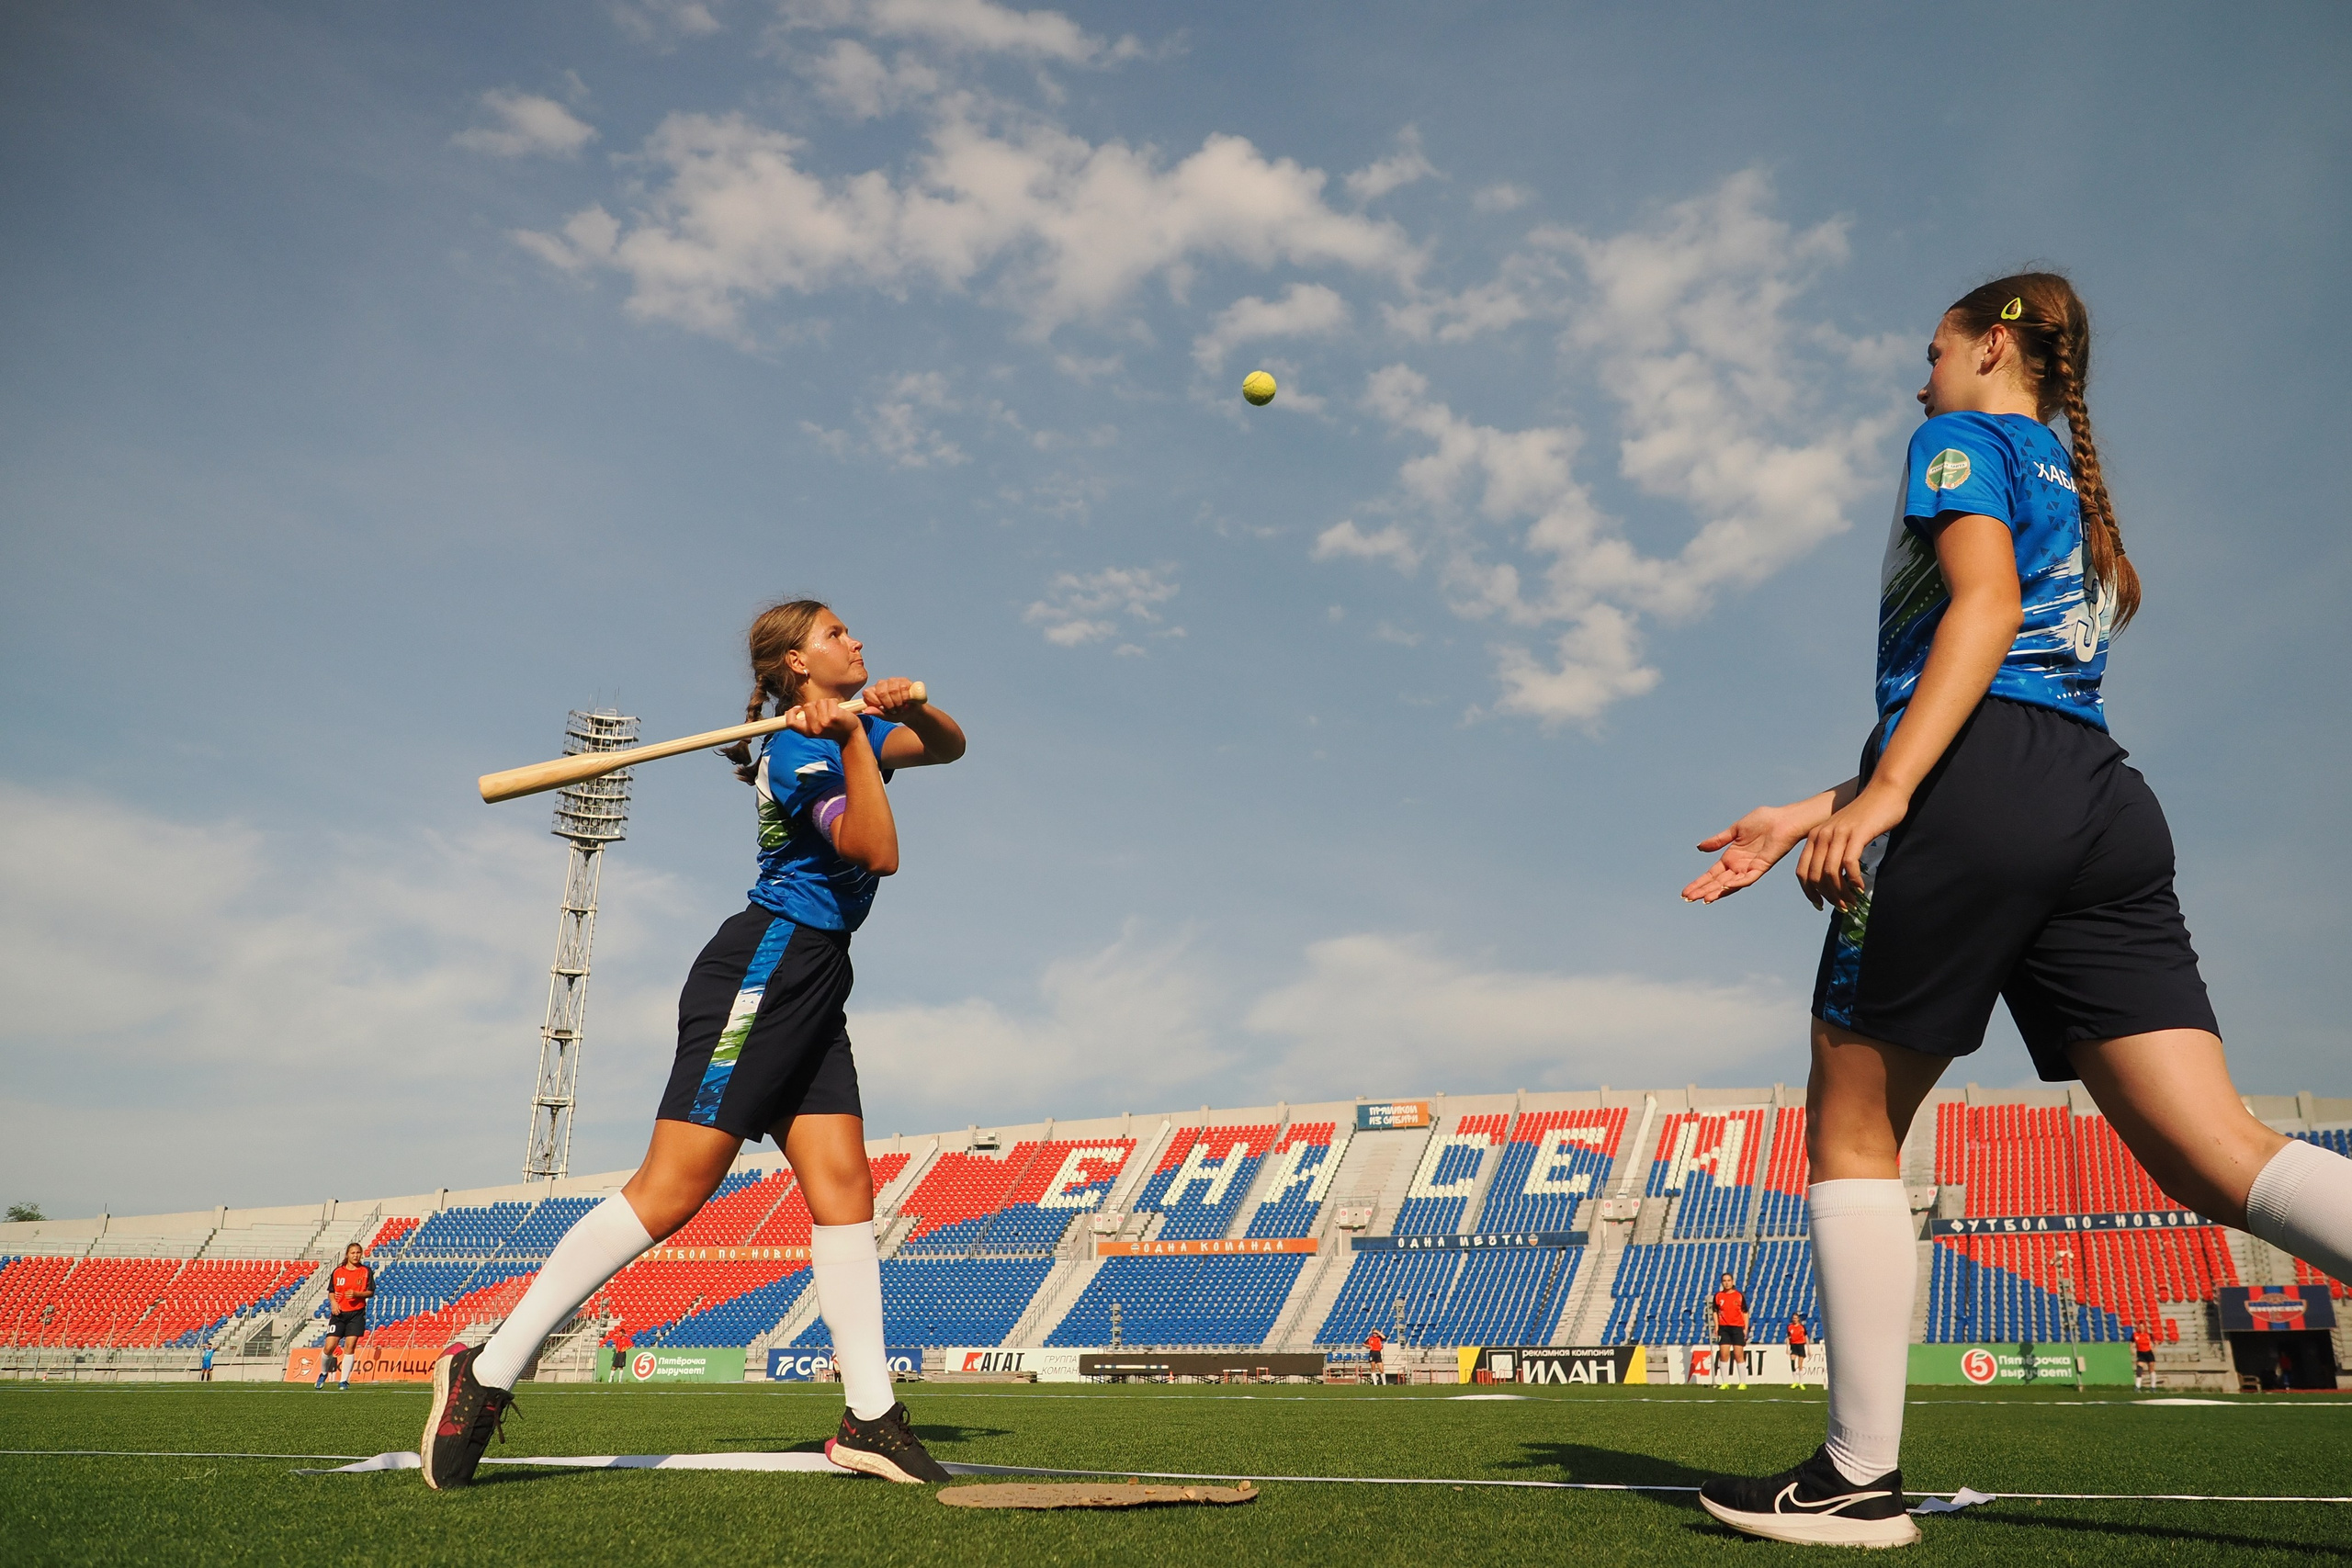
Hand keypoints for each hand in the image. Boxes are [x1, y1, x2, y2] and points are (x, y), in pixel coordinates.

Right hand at [786, 695, 860, 742]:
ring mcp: (824, 723)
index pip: (791, 723)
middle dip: (815, 705)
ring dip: (826, 703)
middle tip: (825, 712)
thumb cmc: (833, 728)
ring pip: (818, 702)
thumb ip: (806, 720)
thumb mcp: (816, 728)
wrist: (850, 735)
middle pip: (807, 706)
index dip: (791, 712)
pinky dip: (834, 702)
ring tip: (832, 712)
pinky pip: (829, 701)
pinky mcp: (833, 717)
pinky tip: (838, 710)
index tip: (799, 708)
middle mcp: (814, 729)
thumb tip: (793, 709)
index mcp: (807, 732)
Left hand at [860, 677, 924, 720]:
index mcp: (873, 692)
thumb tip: (866, 711)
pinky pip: (903, 688)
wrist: (913, 712)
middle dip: (889, 704)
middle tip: (894, 710)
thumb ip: (877, 713)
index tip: (883, 709)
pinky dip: (905, 698)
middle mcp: (881, 684)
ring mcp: (892, 681)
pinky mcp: (903, 680)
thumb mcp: (886, 717)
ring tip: (901, 707)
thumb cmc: (897, 714)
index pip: (867, 693)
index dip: (875, 702)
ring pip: (893, 690)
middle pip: (881, 692)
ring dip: (898, 702)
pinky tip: (907, 701)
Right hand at [1682, 804, 1811, 903]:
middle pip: (1717, 882)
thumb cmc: (1764, 821)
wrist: (1784, 819)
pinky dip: (1737, 883)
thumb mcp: (1735, 830)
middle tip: (1688, 899)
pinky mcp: (1762, 866)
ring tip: (1703, 898)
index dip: (1699, 882)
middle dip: (1703, 890)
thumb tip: (1699, 847)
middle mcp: (1739, 866)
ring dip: (1717, 891)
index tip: (1685, 892)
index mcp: (1731, 857)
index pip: (1711, 874)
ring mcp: (1750, 868)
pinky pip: (1748, 878)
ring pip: (1730, 884)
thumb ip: (1718, 840)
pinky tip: (1725, 886)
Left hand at [1796, 783, 1909, 910]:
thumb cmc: (1865, 816)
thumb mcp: (1841, 833)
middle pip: (1815, 876)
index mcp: (1815, 836)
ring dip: (1841, 892)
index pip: (1802, 871)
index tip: (1820, 905)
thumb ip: (1833, 851)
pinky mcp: (1856, 834)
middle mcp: (1822, 835)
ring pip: (1831, 873)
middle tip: (1843, 906)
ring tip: (1853, 901)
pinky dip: (1854, 879)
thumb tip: (1832, 880)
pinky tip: (1861, 886)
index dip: (1809, 892)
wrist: (1884, 792)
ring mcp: (1839, 834)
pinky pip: (1849, 864)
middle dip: (1828, 896)